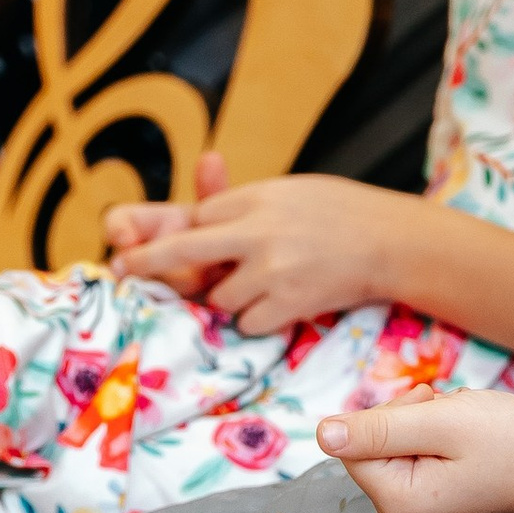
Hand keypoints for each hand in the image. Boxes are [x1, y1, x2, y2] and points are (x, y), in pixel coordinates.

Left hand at [103, 154, 403, 328]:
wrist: (393, 241)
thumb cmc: (342, 211)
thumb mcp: (290, 191)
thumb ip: (243, 200)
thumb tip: (198, 205)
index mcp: (258, 197)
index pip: (196, 217)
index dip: (175, 234)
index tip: (136, 242)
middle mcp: (259, 231)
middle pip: (183, 249)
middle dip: (145, 262)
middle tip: (120, 270)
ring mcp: (273, 269)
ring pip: (220, 297)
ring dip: (231, 298)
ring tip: (267, 285)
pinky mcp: (289, 302)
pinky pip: (247, 322)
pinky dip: (258, 318)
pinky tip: (283, 302)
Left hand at [317, 386, 513, 512]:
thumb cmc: (513, 440)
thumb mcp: (441, 422)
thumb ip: (377, 428)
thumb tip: (321, 434)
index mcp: (398, 504)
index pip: (351, 444)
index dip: (389, 414)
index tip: (433, 407)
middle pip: (371, 445)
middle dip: (408, 418)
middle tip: (454, 415)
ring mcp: (419, 511)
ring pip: (395, 444)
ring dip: (427, 422)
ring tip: (468, 427)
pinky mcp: (435, 500)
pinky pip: (417, 454)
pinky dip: (440, 435)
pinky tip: (472, 438)